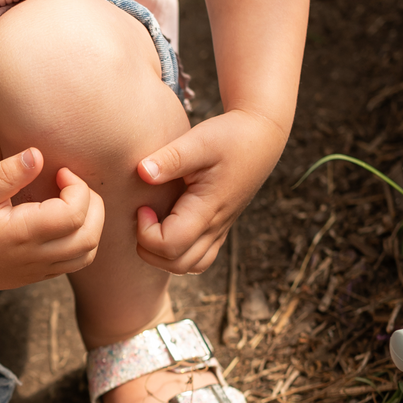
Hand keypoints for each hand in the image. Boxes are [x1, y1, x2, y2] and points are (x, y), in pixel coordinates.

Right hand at [0, 148, 104, 291]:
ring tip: (71, 201)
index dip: (77, 187)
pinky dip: (80, 240)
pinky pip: (74, 263)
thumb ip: (7, 173)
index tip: (59, 171)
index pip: (74, 214)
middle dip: (92, 204)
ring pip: (87, 254)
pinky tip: (59, 220)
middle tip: (71, 184)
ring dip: (91, 224)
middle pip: (90, 237)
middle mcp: (34, 258)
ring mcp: (37, 271)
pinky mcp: (36, 276)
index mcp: (21, 235)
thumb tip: (38, 155)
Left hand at [134, 110, 286, 274]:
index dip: (146, 233)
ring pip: (189, 266)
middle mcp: (215, 226)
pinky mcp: (219, 227)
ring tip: (153, 224)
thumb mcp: (198, 141)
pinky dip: (177, 252)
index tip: (143, 206)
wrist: (261, 136)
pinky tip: (166, 224)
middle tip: (143, 216)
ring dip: (162, 255)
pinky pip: (197, 257)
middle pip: (178, 265)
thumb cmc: (229, 136)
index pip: (170, 246)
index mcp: (208, 210)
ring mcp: (219, 230)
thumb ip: (170, 158)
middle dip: (149, 249)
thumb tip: (141, 172)